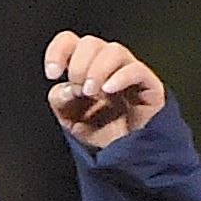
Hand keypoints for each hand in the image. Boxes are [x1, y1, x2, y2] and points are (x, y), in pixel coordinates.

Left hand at [44, 32, 164, 148]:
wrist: (127, 158)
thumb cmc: (102, 133)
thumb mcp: (70, 121)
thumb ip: (61, 102)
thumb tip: (65, 87)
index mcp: (85, 68)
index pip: (69, 42)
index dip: (58, 51)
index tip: (53, 73)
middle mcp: (106, 65)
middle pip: (91, 42)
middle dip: (79, 64)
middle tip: (78, 88)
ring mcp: (128, 72)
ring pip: (114, 50)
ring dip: (98, 69)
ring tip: (91, 92)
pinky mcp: (148, 85)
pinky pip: (136, 70)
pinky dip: (120, 77)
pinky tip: (108, 90)